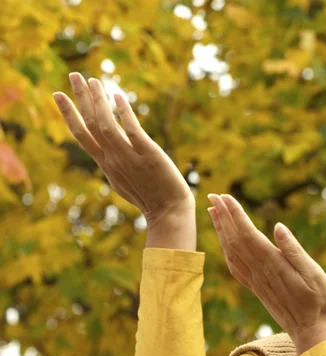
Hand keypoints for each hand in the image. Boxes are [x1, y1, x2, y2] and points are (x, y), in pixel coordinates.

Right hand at [52, 73, 194, 223]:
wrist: (168, 213)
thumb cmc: (150, 198)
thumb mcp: (124, 180)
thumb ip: (114, 162)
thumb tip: (107, 150)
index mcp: (106, 164)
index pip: (82, 135)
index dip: (69, 114)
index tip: (58, 94)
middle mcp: (113, 159)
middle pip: (90, 124)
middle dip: (81, 98)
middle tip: (74, 74)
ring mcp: (129, 157)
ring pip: (106, 125)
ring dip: (99, 101)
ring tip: (94, 80)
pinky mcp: (148, 155)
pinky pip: (132, 131)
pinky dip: (124, 113)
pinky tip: (118, 96)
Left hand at [207, 194, 325, 353]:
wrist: (310, 332)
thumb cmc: (319, 302)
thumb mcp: (314, 274)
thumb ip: (294, 251)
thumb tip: (278, 227)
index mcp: (273, 263)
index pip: (248, 234)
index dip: (235, 214)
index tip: (225, 197)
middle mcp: (260, 271)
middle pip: (235, 239)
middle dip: (223, 216)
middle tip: (213, 195)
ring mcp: (256, 280)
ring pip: (231, 251)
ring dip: (221, 230)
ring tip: (214, 211)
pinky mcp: (256, 287)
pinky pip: (235, 266)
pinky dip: (225, 250)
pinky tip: (224, 243)